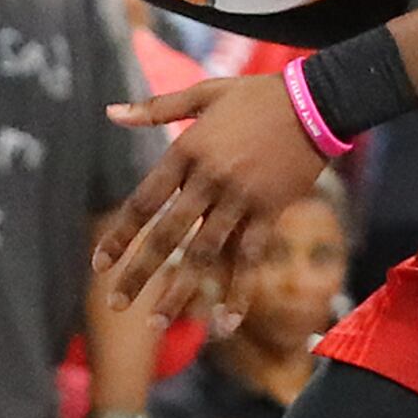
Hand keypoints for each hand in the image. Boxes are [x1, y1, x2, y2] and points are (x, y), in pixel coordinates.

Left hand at [96, 73, 326, 319]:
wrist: (317, 102)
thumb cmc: (259, 95)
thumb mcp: (204, 93)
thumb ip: (156, 108)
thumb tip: (110, 113)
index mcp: (187, 151)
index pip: (143, 203)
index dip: (120, 235)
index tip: (100, 264)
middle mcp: (209, 180)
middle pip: (166, 235)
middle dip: (139, 273)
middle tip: (116, 304)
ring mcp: (240, 199)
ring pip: (204, 254)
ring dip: (179, 291)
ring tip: (158, 324)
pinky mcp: (270, 211)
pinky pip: (251, 258)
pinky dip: (239, 291)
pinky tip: (226, 322)